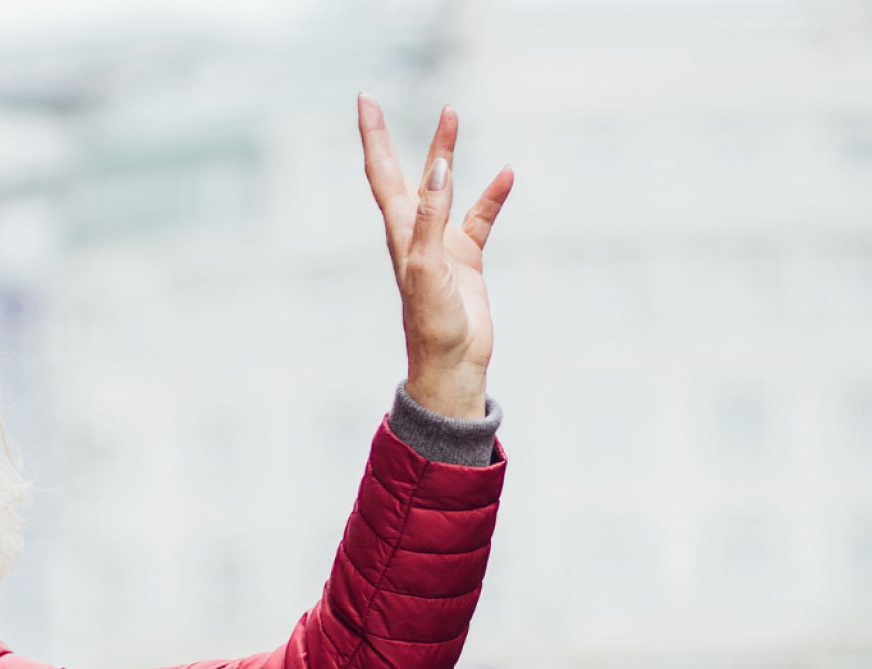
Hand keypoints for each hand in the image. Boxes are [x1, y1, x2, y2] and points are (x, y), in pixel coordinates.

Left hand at [358, 96, 513, 421]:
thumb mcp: (428, 265)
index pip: (382, 173)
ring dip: (445, 153)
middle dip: (390, 137)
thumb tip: (438, 167)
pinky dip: (492, 196)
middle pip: (403, 173)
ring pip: (443, 188)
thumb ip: (432, 215)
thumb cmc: (433, 322)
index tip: (365, 102)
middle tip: (374, 103)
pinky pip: (480, 218)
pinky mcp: (466, 259)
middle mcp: (416, 232)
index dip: (373, 137)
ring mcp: (441, 244)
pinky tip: (506, 174)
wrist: (452, 364)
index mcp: (400, 231)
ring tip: (452, 116)